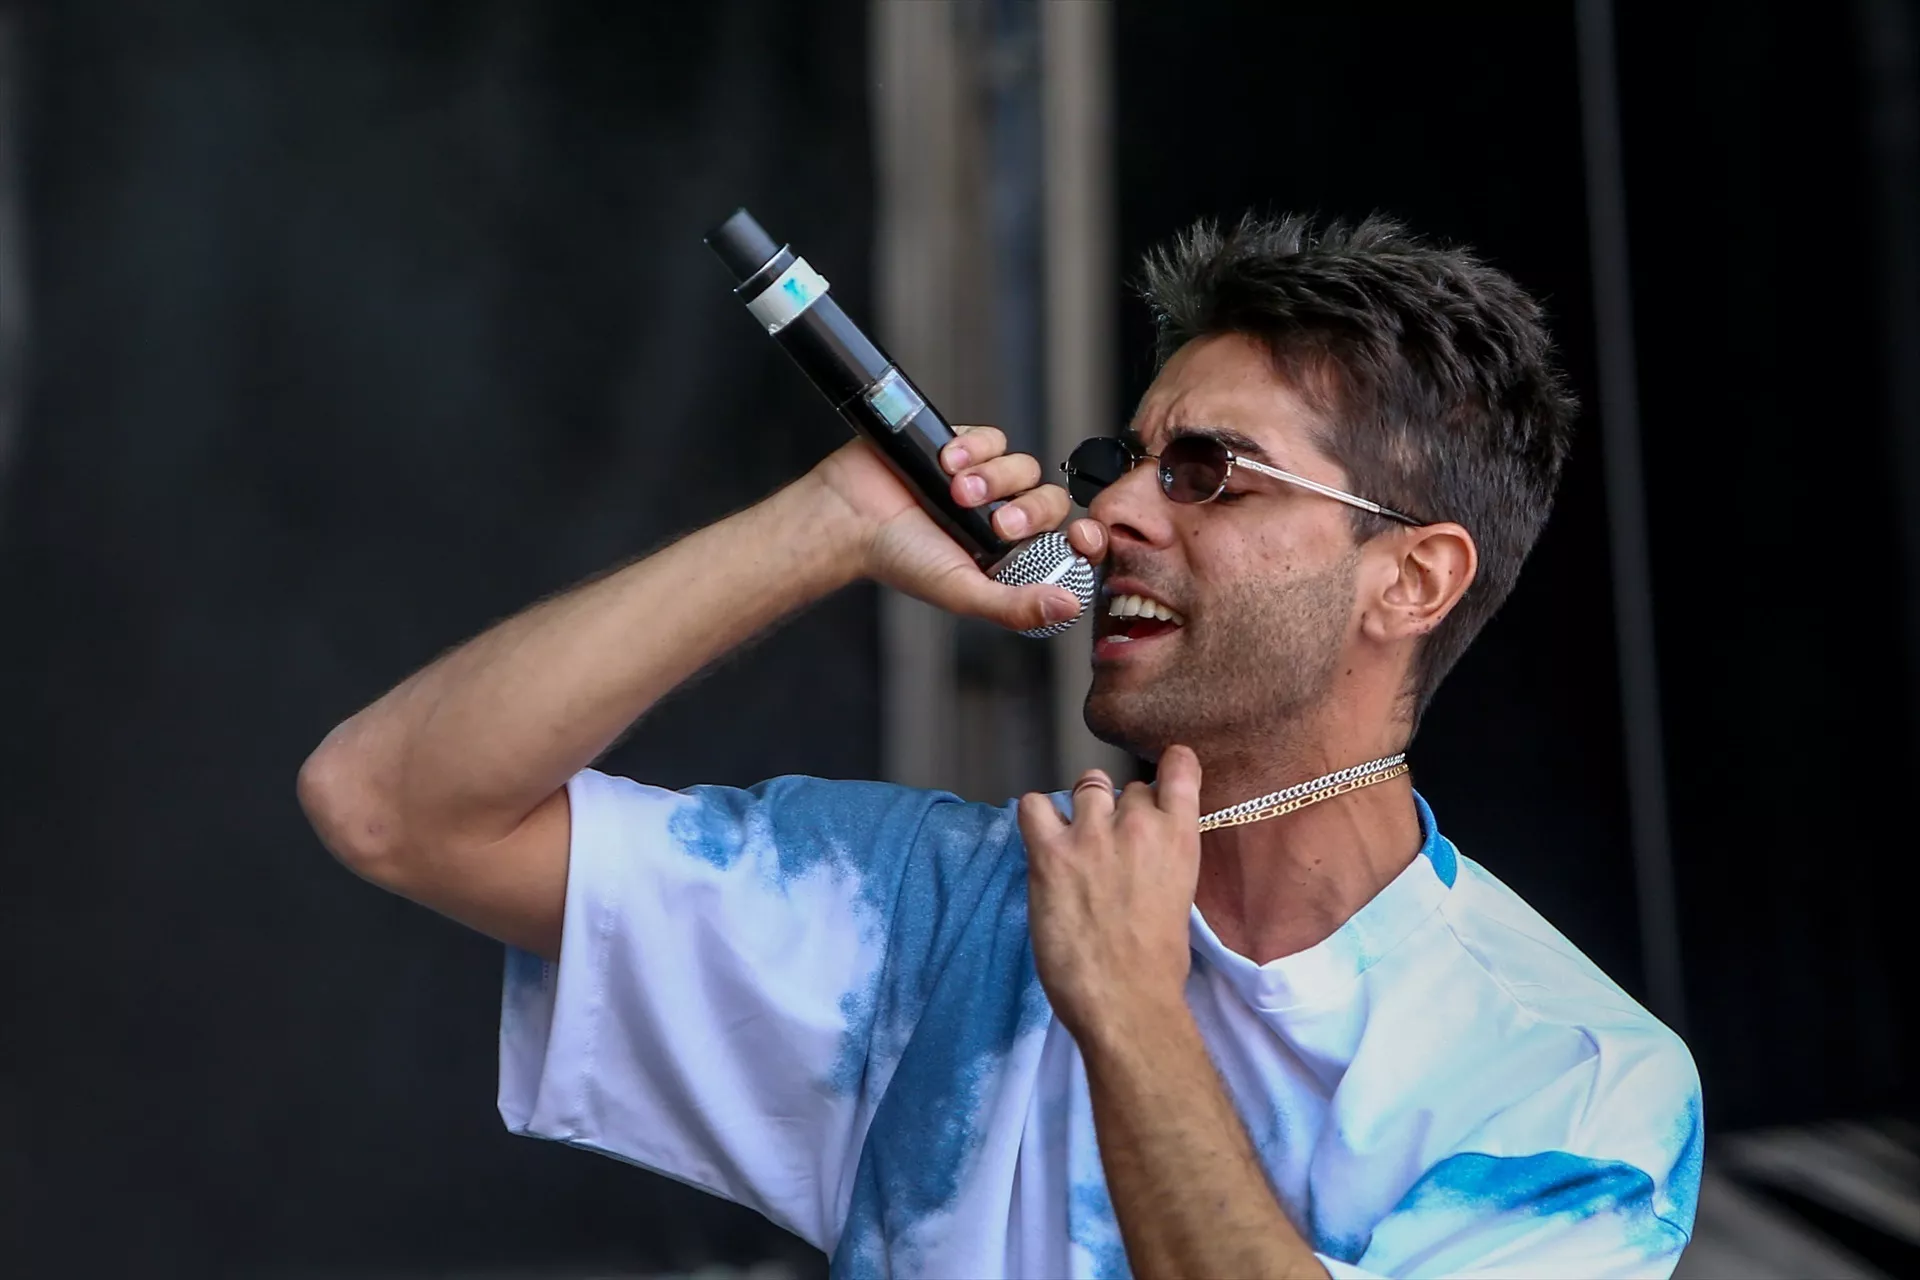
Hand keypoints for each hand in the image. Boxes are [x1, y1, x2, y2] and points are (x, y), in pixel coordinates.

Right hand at [809, 428, 1108, 632]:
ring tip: (954, 491)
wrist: (850, 515)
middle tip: (995, 524)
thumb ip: (1015, 605)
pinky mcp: (965, 445)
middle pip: (1050, 501)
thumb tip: (1070, 607)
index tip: (1081, 536)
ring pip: (1024, 467)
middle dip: (1028, 510)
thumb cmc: (899, 558)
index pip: (1066, 543)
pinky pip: (994, 437)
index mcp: (1010, 556)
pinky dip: (975, 448)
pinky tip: (945, 462)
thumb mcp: (963, 591)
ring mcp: (985, 480)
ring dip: (995, 478)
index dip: (1085, 537)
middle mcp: (1002, 517)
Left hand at [1017, 745, 1202, 1048]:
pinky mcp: (1050, 853)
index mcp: (1180, 837)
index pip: (1179, 769)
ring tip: (1076, 843)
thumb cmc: (1157, 965)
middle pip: (1125, 787)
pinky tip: (1043, 841)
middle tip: (1108, 847)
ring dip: (1081, 809)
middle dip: (1117, 810)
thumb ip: (1163, 859)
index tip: (1165, 768)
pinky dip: (1037, 817)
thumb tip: (1142, 849)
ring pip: (1085, 786)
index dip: (1169, 764)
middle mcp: (1138, 824)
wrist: (1125, 999)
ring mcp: (1092, 835)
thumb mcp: (1179, 897)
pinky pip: (1032, 805)